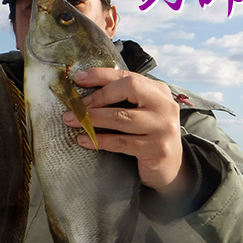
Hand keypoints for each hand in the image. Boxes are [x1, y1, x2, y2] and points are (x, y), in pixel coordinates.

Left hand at [63, 68, 190, 198]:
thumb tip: (83, 93)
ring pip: (122, 118)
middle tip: (75, 107)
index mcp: (157, 91)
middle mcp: (164, 105)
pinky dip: (99, 140)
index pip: (127, 76)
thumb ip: (121, 99)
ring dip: (93, 119)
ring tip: (72, 121)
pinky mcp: (157, 149)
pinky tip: (84, 140)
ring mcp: (163, 127)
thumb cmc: (147, 135)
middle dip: (97, 97)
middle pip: (129, 89)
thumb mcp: (140, 112)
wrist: (170, 167)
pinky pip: (121, 142)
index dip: (101, 75)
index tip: (78, 79)